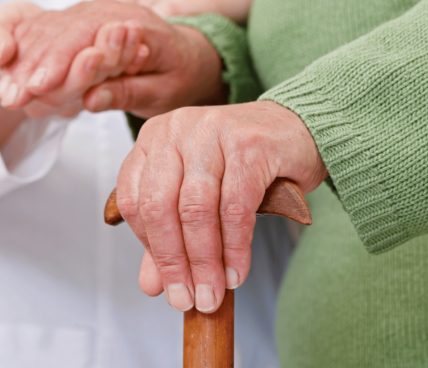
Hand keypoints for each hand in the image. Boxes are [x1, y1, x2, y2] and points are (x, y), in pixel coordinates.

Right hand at [0, 0, 225, 118]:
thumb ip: (129, 92)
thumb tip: (91, 99)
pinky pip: (45, 31)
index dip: (59, 64)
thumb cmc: (179, 73)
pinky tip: (12, 72)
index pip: (87, 38)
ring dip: (24, 62)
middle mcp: (108, 13)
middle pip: (60, 32)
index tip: (38, 88)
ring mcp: (91, 14)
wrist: (188, 54)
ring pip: (47, 31)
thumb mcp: (165, 92)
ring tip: (8, 92)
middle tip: (11, 97)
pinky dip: (27, 52)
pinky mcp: (79, 22)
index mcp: (136, 26)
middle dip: (33, 66)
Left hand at [116, 101, 327, 312]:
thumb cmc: (244, 162)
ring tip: (213, 292)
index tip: (166, 283)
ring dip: (204, 260)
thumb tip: (153, 286)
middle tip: (188, 298)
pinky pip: (234, 207)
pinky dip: (234, 247)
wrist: (295, 130)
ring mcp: (211, 132)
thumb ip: (172, 237)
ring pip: (196, 209)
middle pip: (160, 206)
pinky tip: (237, 270)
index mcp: (153, 139)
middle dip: (174, 262)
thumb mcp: (200, 196)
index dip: (148, 248)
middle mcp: (176, 130)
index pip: (132, 200)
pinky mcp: (248, 144)